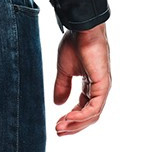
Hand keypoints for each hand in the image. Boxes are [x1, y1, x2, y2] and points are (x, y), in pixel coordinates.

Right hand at [53, 21, 110, 135]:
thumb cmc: (74, 43)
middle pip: (88, 115)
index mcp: (90, 84)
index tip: (57, 124)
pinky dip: (82, 115)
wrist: (81, 28)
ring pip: (92, 115)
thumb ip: (62, 86)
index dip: (71, 117)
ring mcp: (102, 87)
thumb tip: (58, 103)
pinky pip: (94, 107)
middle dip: (73, 125)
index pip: (83, 108)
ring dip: (76, 123)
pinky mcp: (103, 85)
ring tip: (61, 127)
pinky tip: (69, 117)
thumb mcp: (64, 68)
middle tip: (58, 131)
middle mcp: (98, 88)